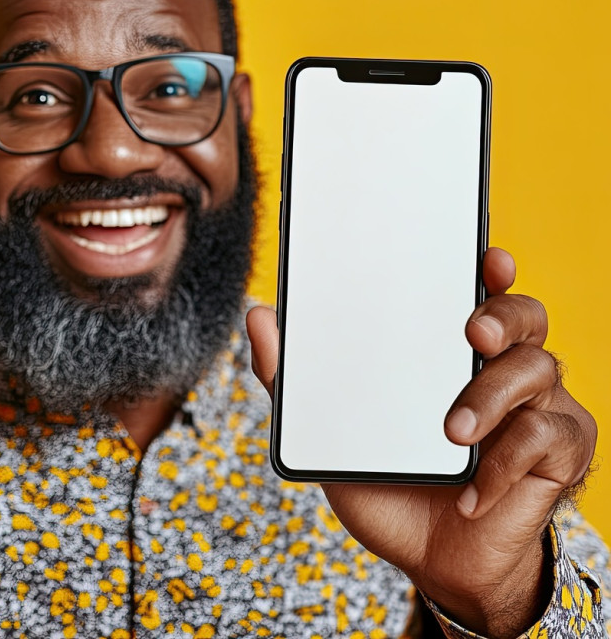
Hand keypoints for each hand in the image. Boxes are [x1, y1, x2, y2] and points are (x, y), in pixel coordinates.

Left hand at [247, 247, 596, 637]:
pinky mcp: (558, 451)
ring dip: (491, 396)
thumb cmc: (390, 485)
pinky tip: (472, 493)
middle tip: (472, 331)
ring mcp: (535, 407)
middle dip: (503, 313)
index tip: (486, 257)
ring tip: (452, 432)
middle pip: (525, 315)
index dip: (489, 269)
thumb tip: (259, 315)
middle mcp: (500, 369)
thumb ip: (296, 379)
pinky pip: (545, 437)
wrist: (434, 560)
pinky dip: (505, 464)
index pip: (479, 294)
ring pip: (537, 369)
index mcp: (452, 353)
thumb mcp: (332, 432)